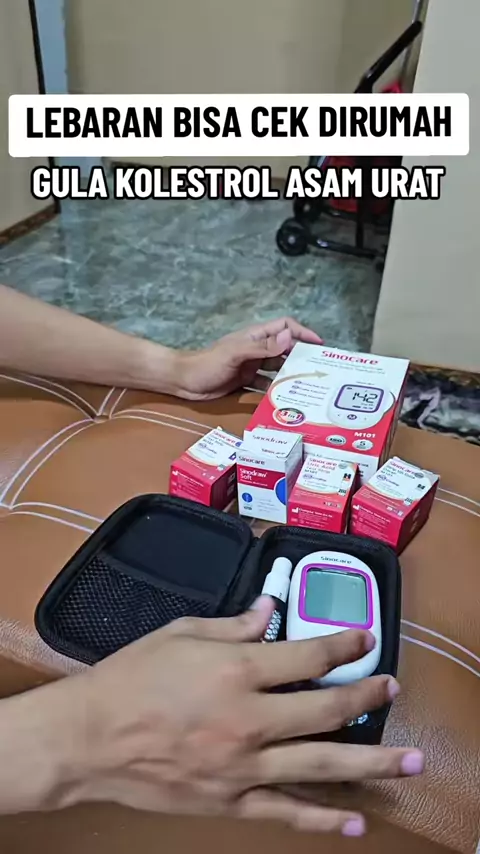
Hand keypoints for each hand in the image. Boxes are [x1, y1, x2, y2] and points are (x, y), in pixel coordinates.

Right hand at [51, 598, 423, 833]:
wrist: (89, 738)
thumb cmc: (130, 678)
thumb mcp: (180, 634)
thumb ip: (232, 626)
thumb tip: (269, 612)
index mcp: (236, 670)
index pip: (308, 656)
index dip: (344, 644)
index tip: (364, 641)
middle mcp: (248, 719)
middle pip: (327, 709)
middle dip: (367, 697)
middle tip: (392, 689)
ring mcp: (242, 766)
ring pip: (321, 765)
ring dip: (371, 762)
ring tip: (409, 761)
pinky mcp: (230, 800)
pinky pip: (286, 812)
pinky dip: (323, 819)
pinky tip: (355, 820)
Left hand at [177, 317, 322, 399]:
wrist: (184, 381)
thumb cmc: (207, 363)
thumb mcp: (236, 354)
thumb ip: (262, 347)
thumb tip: (289, 338)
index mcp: (255, 336)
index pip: (284, 327)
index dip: (302, 333)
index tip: (319, 345)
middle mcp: (256, 349)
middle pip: (284, 349)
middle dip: (301, 356)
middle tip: (319, 370)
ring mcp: (251, 366)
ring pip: (277, 368)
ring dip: (290, 375)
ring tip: (307, 387)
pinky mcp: (245, 382)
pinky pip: (265, 385)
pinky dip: (274, 390)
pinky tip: (285, 400)